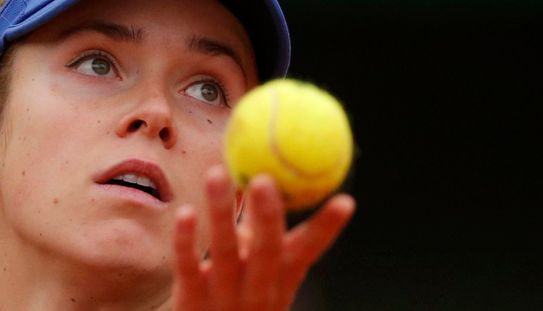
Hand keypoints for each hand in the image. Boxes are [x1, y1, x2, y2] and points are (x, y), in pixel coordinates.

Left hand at [171, 165, 354, 310]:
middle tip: (264, 178)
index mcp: (282, 279)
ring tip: (216, 174)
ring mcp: (225, 297)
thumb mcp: (259, 268)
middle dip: (268, 215)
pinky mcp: (192, 301)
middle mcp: (259, 290)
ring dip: (221, 212)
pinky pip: (188, 267)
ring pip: (226, 252)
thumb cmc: (239, 292)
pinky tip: (186, 212)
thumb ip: (261, 229)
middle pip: (267, 251)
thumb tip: (268, 173)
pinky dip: (187, 240)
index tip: (346, 201)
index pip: (309, 251)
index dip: (327, 228)